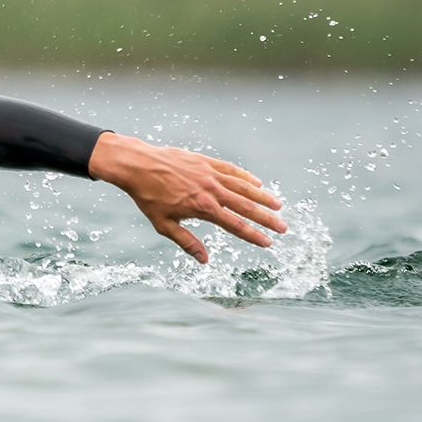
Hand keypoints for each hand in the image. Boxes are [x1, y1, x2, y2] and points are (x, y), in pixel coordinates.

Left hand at [87, 132, 286, 262]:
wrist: (138, 165)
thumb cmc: (148, 197)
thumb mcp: (164, 225)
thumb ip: (187, 242)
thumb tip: (205, 260)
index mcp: (202, 208)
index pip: (235, 225)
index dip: (253, 235)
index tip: (268, 242)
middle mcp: (211, 190)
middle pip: (246, 206)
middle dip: (266, 218)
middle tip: (283, 227)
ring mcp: (210, 173)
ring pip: (243, 186)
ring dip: (262, 196)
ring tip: (278, 205)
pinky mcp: (206, 162)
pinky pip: (231, 170)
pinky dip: (245, 176)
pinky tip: (257, 182)